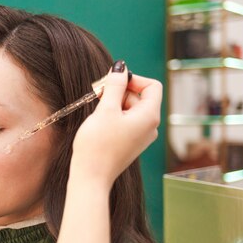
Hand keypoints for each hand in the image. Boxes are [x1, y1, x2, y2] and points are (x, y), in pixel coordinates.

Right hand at [71, 64, 161, 187]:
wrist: (91, 176)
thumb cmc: (97, 144)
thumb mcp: (105, 110)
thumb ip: (115, 85)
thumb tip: (121, 67)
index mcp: (149, 116)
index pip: (152, 86)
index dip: (133, 79)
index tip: (112, 82)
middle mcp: (150, 126)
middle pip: (141, 97)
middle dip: (120, 91)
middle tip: (97, 93)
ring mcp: (142, 136)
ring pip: (132, 109)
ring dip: (115, 103)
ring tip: (96, 109)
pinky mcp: (132, 143)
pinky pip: (128, 121)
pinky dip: (115, 115)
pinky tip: (99, 121)